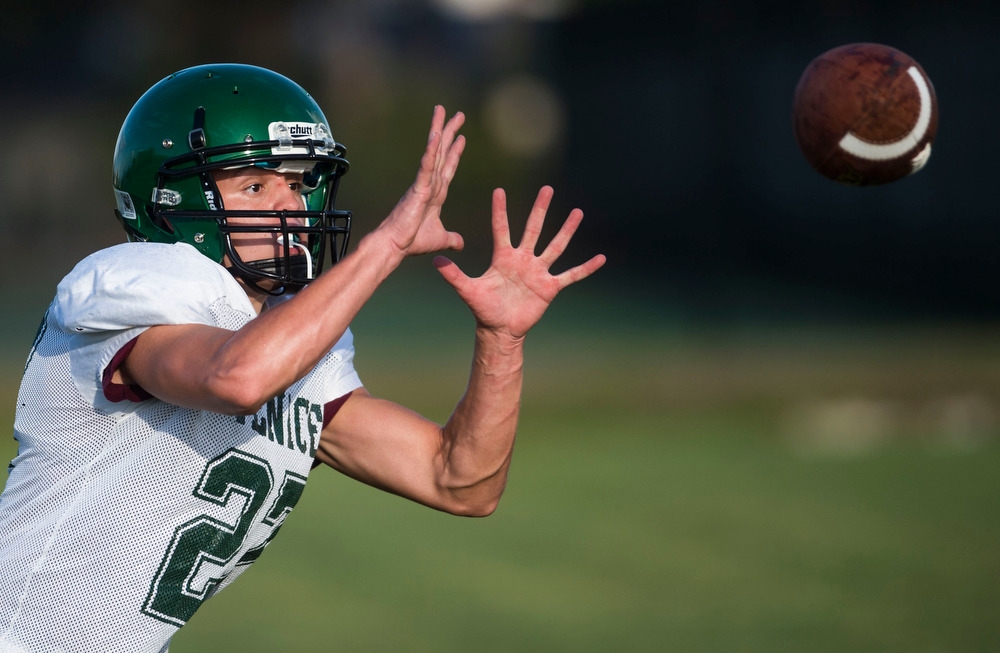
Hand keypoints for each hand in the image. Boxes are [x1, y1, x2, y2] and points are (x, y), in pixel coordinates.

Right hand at [376, 106, 466, 257]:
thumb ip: (451, 238)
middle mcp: (430, 184)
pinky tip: (436, 136)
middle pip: (442, 152)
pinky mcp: (418, 189)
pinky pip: (427, 166)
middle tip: (458, 114)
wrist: (394, 247)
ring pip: (434, 152)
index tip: (461, 137)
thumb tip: (461, 243)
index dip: (455, 152)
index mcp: (435, 194)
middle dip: (450, 132)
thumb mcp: (440, 238)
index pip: (448, 167)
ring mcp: (423, 184)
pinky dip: (431, 151)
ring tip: (443, 111)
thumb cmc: (411, 242)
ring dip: (439, 131)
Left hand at [433, 186, 605, 339]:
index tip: (498, 190)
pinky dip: (586, 268)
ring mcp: (538, 272)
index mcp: (503, 257)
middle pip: (534, 229)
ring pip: (555, 246)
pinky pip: (571, 275)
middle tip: (547, 188)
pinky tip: (601, 259)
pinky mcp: (550, 287)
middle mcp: (523, 259)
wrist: (500, 330)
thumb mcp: (467, 290)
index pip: (501, 228)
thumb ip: (453, 275)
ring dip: (567, 230)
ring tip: (577, 213)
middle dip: (540, 209)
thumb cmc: (483, 309)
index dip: (500, 211)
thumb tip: (435, 261)